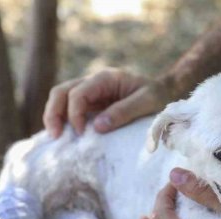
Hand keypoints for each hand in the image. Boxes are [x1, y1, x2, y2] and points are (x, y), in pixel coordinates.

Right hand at [42, 68, 171, 136]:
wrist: (166, 93)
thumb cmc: (159, 95)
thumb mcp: (147, 102)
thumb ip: (124, 111)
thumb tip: (97, 126)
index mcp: (105, 78)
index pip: (78, 93)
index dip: (74, 114)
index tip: (82, 134)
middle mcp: (93, 83)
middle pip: (61, 92)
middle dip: (54, 113)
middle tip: (56, 137)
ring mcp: (91, 94)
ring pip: (61, 100)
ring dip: (54, 117)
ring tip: (56, 138)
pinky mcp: (92, 106)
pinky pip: (70, 110)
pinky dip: (63, 122)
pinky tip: (63, 137)